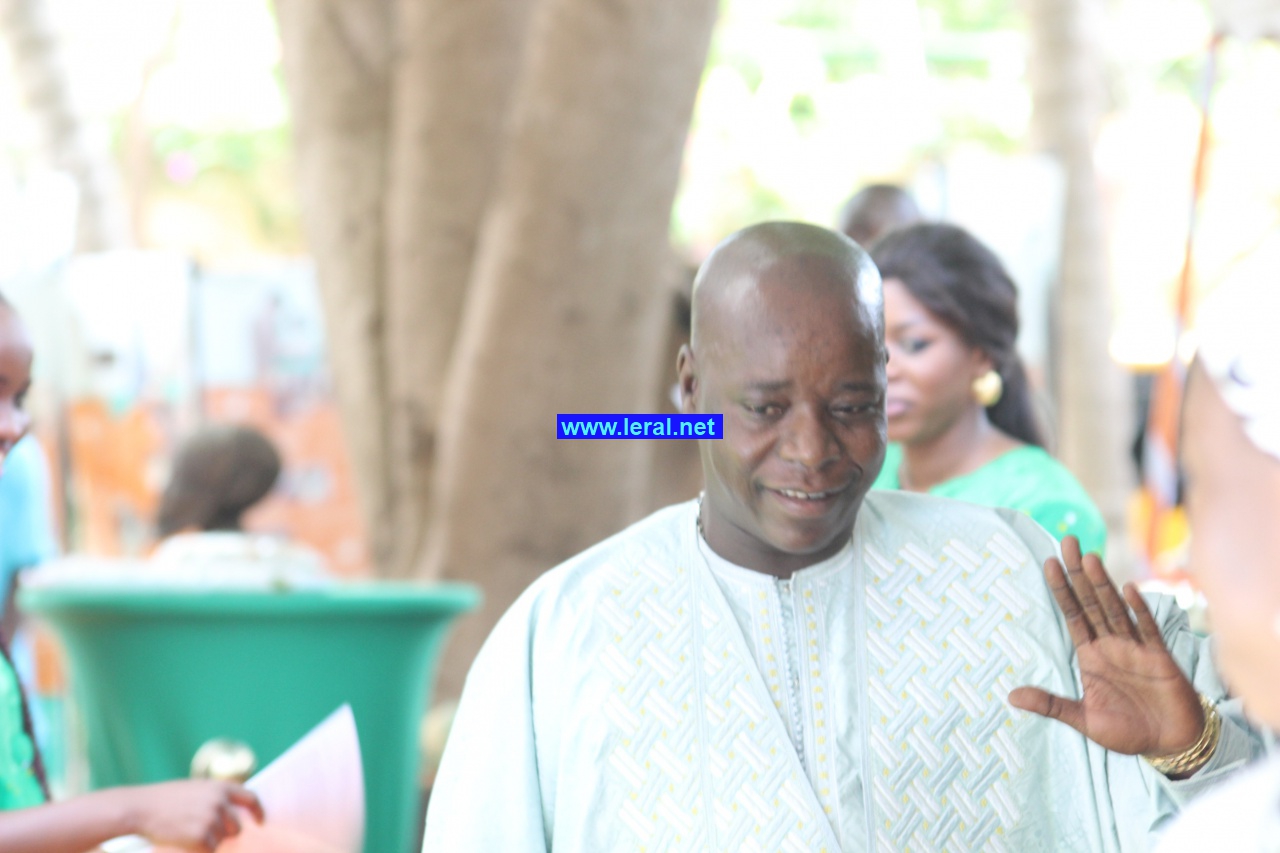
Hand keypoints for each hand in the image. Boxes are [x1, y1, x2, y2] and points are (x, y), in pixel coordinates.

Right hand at [123, 780, 263, 850]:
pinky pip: (210, 850)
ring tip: (186, 832)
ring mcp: (212, 819)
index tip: (260, 822)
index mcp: (220, 787)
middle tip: (202, 833)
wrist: (140, 809)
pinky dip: (199, 850)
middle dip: (224, 834)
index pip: (251, 798)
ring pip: (222, 840)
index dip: (258, 812)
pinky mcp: (202, 836)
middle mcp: (220, 801)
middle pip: (236, 827)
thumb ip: (215, 797)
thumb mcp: (195, 789)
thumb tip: (233, 813)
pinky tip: (182, 841)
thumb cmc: (164, 800)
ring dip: (208, 842)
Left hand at [1008, 536, 1204, 760]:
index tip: (1048, 562)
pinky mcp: (1159, 658)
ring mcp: (1135, 648)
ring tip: (1089, 558)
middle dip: (1078, 574)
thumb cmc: (1128, 731)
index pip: (1072, 615)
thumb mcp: (1083, 720)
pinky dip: (1138, 610)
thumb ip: (1051, 705)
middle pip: (1091, 602)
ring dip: (1103, 585)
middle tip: (1067, 541)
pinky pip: (1147, 630)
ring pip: (1115, 609)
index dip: (1061, 589)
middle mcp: (1111, 645)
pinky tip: (1128, 590)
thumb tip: (1010, 696)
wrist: (1170, 743)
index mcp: (1091, 656)